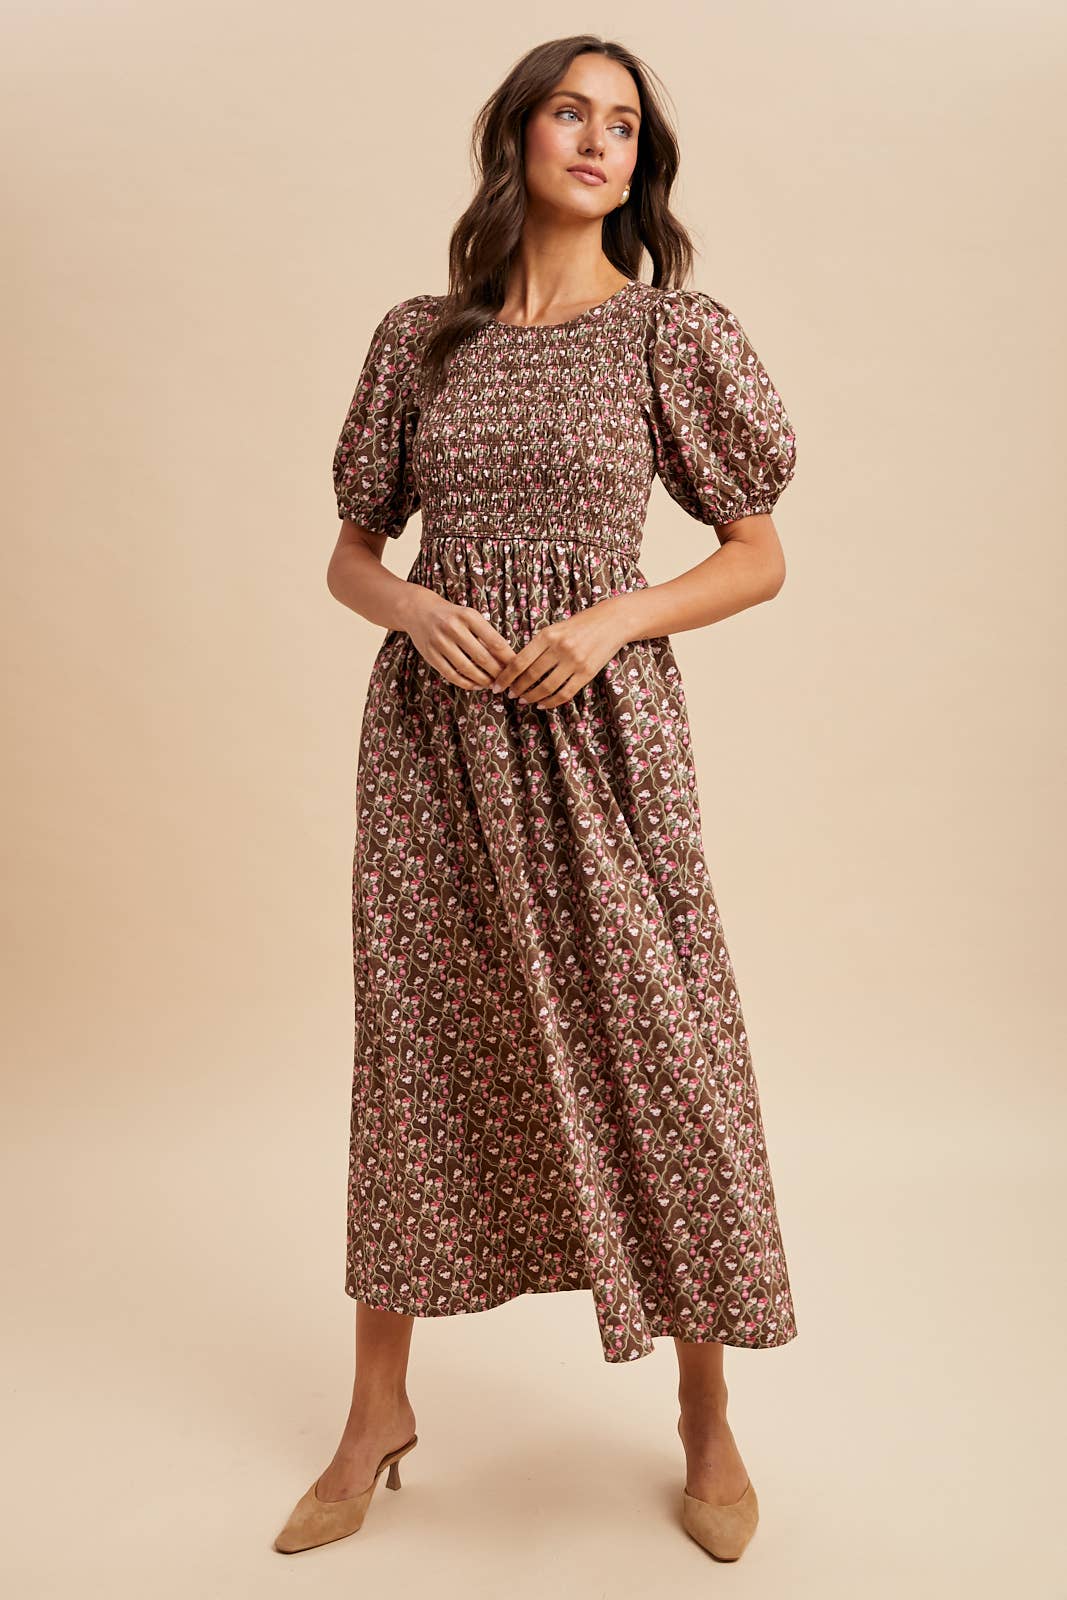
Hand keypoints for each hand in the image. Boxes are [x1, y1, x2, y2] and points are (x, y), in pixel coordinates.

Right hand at [403, 590, 517, 688]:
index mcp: (468, 616)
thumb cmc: (452, 616)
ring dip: (483, 680)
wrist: (418, 610)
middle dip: (498, 673)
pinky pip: (451, 675)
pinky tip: (476, 685)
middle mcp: (453, 628)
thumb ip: (486, 635)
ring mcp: (440, 642)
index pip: (495, 641)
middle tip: (506, 681)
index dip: (508, 658)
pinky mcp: (430, 655)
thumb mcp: (470, 617)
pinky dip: (466, 683)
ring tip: (492, 685)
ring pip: (467, 669)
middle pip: (482, 658)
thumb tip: (507, 659)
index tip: (517, 668)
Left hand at [491, 598, 631, 707]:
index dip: (505, 677)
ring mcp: (574, 662)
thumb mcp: (555, 628)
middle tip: (511, 695)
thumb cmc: (580, 624)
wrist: (612, 621)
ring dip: (532, 697)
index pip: (519, 661)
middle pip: (531, 676)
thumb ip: (538, 645)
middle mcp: (560, 648)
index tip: (497, 686)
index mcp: (547, 635)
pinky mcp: (587, 673)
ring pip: (546, 687)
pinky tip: (542, 704)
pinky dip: (551, 702)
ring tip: (525, 700)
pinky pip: (565, 693)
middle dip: (517, 689)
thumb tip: (516, 667)